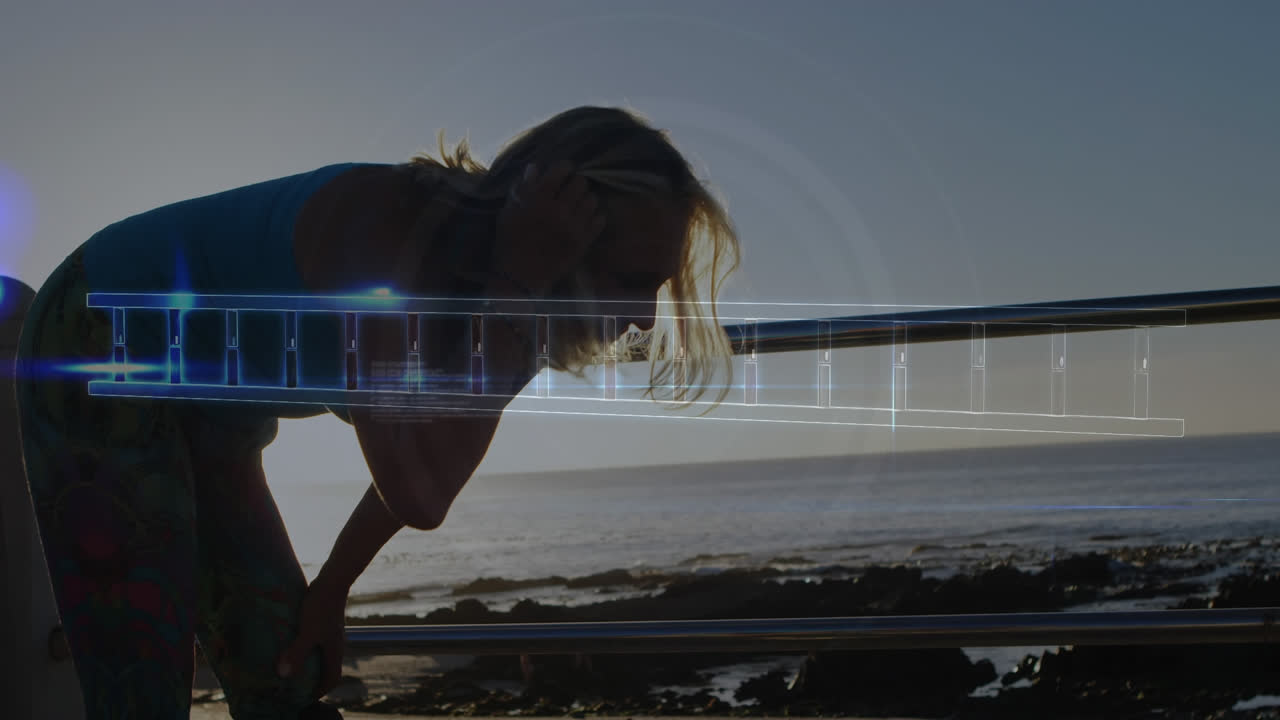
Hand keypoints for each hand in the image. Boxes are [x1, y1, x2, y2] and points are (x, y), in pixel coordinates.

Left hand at [277, 573, 349, 698]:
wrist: (332, 581)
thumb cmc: (321, 607)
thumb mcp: (307, 632)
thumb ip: (296, 653)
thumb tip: (283, 675)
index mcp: (334, 651)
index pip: (332, 678)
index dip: (321, 691)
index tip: (306, 698)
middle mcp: (336, 644)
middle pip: (328, 668)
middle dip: (314, 679)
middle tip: (297, 685)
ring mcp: (331, 633)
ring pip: (322, 655)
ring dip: (310, 663)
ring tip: (292, 666)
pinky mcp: (326, 622)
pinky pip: (317, 642)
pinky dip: (307, 649)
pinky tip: (293, 643)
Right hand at [493, 161, 606, 296]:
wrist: (519, 277)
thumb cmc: (510, 242)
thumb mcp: (508, 212)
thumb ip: (521, 189)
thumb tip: (535, 168)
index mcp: (538, 201)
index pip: (560, 172)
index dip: (564, 167)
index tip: (564, 170)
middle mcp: (558, 211)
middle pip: (580, 183)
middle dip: (576, 182)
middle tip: (571, 188)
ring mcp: (573, 228)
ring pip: (592, 200)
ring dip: (585, 198)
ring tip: (578, 204)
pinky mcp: (583, 243)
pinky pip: (599, 220)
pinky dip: (594, 216)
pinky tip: (584, 218)